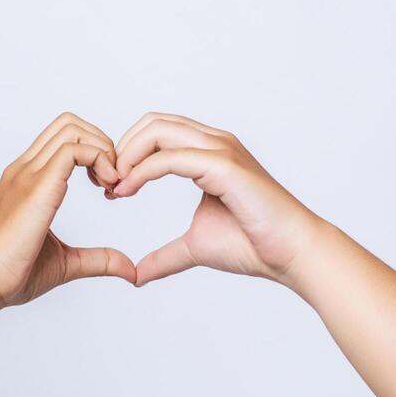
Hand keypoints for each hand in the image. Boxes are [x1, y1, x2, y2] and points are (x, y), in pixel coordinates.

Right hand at [0, 112, 136, 312]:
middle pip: (69, 123)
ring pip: (72, 129)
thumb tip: (130, 270)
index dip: (95, 152)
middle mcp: (25, 169)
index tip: (108, 187)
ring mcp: (28, 174)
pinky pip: (74, 150)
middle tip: (114, 182)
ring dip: (103, 149)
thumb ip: (99, 259)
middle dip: (102, 143)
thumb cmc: (12, 275)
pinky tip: (107, 189)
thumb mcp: (66, 263)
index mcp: (27, 180)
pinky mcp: (37, 186)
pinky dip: (100, 160)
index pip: (62, 138)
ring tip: (111, 185)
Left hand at [106, 113, 326, 286]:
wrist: (289, 254)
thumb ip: (166, 255)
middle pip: (152, 122)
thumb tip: (138, 274)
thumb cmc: (253, 245)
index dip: (127, 154)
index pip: (156, 131)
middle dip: (121, 149)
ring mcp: (220, 149)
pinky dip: (141, 171)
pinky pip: (170, 157)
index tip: (110, 189)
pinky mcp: (223, 165)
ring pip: (157, 130)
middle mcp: (214, 142)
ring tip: (114, 188)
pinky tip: (128, 191)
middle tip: (106, 185)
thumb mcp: (195, 247)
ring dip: (127, 156)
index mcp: (209, 152)